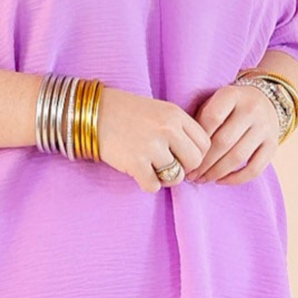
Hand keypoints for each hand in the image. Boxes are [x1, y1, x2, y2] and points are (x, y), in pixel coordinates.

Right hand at [94, 86, 213, 194]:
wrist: (93, 113)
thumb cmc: (127, 114)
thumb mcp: (160, 111)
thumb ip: (179, 130)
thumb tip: (195, 160)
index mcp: (175, 115)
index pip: (204, 143)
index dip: (196, 155)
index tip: (183, 157)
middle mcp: (167, 129)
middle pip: (194, 162)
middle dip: (183, 168)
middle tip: (168, 166)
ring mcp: (151, 146)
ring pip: (176, 177)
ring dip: (165, 178)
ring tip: (152, 169)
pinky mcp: (135, 163)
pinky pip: (154, 186)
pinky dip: (147, 184)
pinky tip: (139, 173)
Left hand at [181, 83, 280, 184]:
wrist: (264, 100)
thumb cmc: (228, 107)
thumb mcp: (213, 102)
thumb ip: (200, 120)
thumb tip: (183, 150)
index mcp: (232, 95)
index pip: (212, 118)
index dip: (197, 139)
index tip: (185, 153)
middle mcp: (251, 109)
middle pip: (224, 141)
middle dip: (204, 162)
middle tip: (190, 174)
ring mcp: (264, 127)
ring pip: (238, 156)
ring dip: (216, 172)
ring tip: (202, 180)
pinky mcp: (273, 145)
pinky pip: (255, 168)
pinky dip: (236, 179)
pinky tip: (220, 181)